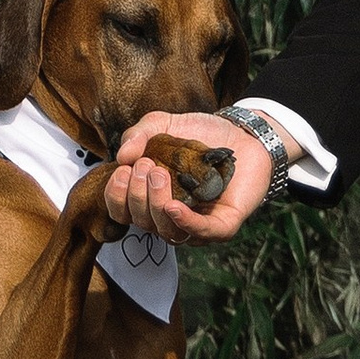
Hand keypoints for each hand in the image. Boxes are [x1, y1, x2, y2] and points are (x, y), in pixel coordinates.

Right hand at [108, 111, 270, 241]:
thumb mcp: (162, 125)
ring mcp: (197, 223)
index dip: (116, 197)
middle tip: (147, 165)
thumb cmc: (201, 133)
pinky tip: (173, 206)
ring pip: (169, 233)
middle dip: (138, 196)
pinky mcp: (223, 224)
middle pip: (143, 223)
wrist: (243, 132)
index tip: (123, 171)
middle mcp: (171, 216)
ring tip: (159, 173)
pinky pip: (202, 232)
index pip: (123, 213)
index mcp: (152, 198)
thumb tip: (122, 155)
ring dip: (156, 205)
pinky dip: (185, 222)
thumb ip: (138, 134)